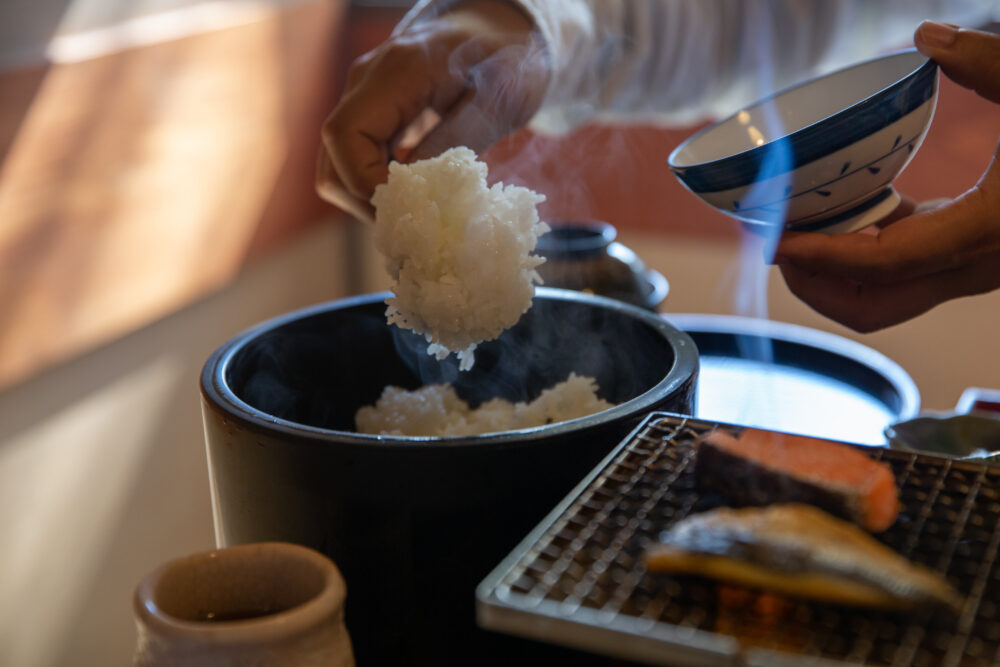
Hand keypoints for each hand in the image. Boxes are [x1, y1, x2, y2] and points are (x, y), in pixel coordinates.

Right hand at [317, 0, 548, 220]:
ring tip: (416, 213)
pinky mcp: (372, 115)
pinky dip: (375, 188)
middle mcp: (366, 82)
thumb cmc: (508, 57)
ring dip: (369, 200)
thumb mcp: (498, 99)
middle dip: (367, 202)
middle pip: (333, 161)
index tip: (406, 206)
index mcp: (397, 72)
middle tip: (415, 223)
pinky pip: (355, 162)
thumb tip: (417, 188)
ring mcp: (364, 98)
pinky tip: (413, 197)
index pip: (345, 135)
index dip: (365, 182)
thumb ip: (458, 139)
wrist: (502, 28)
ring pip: (336, 168)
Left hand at [774, 22, 999, 331]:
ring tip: (790, 230)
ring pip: (879, 301)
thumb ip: (989, 64)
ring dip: (828, 275)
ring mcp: (965, 270)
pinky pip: (895, 275)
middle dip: (811, 282)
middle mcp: (970, 268)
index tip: (773, 237)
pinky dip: (854, 257)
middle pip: (868, 306)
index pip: (879, 265)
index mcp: (982, 236)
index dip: (818, 256)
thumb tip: (926, 36)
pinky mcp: (961, 257)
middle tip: (773, 238)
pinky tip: (834, 215)